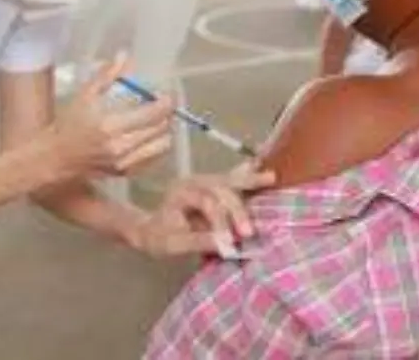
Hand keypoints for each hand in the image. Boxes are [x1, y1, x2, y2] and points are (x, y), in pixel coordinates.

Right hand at [45, 54, 174, 181]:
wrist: (57, 157)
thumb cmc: (69, 123)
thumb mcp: (84, 95)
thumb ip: (107, 76)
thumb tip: (125, 57)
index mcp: (110, 124)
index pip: (152, 113)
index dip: (165, 102)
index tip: (166, 94)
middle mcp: (120, 145)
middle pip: (161, 127)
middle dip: (166, 113)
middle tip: (162, 104)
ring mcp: (124, 162)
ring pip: (162, 144)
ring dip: (164, 130)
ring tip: (156, 121)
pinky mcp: (126, 172)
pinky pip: (155, 158)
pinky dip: (157, 145)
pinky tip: (148, 136)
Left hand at [123, 162, 275, 256]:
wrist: (149, 229)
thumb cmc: (160, 237)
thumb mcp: (172, 244)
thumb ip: (198, 242)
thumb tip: (224, 244)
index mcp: (181, 192)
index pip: (206, 202)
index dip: (220, 221)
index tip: (229, 241)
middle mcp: (193, 182)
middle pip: (220, 189)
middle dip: (236, 210)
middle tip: (248, 233)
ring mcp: (203, 181)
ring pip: (229, 179)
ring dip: (250, 181)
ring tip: (270, 178)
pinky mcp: (212, 186)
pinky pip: (232, 180)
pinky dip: (248, 177)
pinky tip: (265, 173)